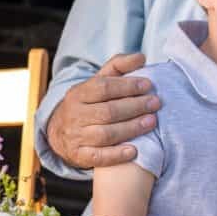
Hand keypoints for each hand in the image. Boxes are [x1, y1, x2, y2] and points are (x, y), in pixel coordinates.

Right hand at [46, 53, 158, 168]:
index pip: (104, 88)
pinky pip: (98, 157)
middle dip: (134, 107)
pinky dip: (116, 155)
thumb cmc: (90, 102)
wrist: (61, 131)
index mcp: (79, 93)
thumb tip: (141, 57)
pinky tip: (134, 150)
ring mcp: (76, 137)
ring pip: (105, 134)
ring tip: (151, 122)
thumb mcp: (99, 81)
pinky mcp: (79, 156)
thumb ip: (119, 66)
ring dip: (131, 129)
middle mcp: (75, 115)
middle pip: (107, 112)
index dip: (127, 86)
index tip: (148, 85)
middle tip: (155, 103)